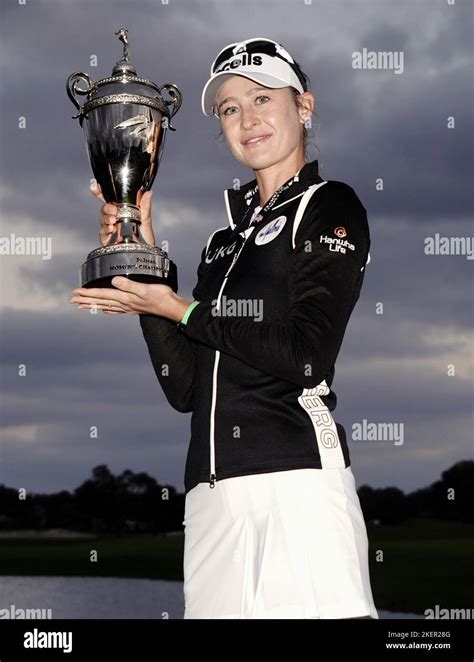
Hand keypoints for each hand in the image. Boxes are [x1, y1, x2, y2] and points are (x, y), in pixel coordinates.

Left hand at [68, 276, 190, 320]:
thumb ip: (129, 285)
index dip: (88, 293)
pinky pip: (115, 309)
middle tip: (71, 299)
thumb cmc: (160, 297)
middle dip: (85, 300)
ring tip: (81, 305)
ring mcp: (128, 307)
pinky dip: (106, 309)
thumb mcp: (144, 288)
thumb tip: (114, 280)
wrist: (170, 307)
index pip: (102, 294)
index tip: (75, 292)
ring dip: (92, 305)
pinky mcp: (133, 308)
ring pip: (105, 306)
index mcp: (124, 298)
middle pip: (100, 301)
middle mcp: (124, 304)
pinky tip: (104, 310)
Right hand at [91, 183, 155, 246]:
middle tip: (115, 211)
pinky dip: (106, 229)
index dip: (100, 192)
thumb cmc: (146, 238)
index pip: (109, 199)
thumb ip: (145, 206)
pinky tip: (111, 229)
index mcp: (123, 210)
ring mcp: (110, 228)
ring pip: (102, 219)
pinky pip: (102, 231)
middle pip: (104, 208)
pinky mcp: (107, 238)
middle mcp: (115, 218)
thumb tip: (148, 193)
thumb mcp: (146, 221)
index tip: (95, 187)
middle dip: (107, 208)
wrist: (145, 254)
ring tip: (114, 220)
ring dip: (106, 218)